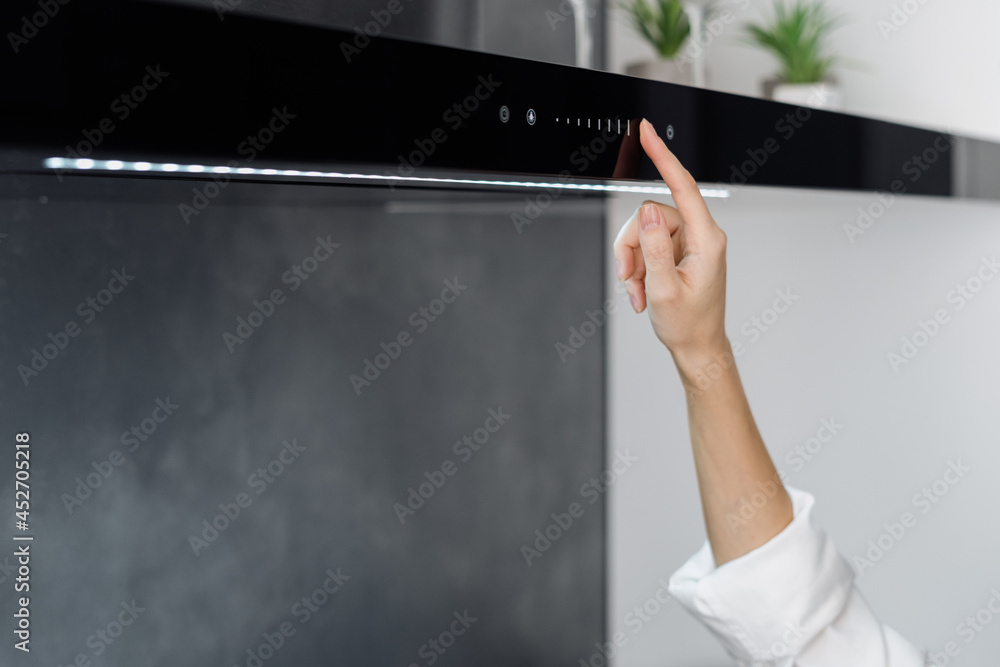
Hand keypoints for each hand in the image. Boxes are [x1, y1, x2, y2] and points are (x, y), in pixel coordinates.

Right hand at [613, 120, 728, 365]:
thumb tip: (648, 211)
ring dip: (633, 263)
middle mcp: (701, 236)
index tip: (647, 131)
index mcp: (707, 240)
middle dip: (632, 247)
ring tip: (638, 292)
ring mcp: (689, 243)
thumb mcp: (663, 289)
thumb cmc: (688, 325)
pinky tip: (642, 292)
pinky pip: (647, 246)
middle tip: (628, 279)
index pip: (683, 186)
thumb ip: (654, 248)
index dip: (663, 156)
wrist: (698, 348)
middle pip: (650, 216)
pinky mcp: (679, 252)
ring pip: (644, 232)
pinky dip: (638, 269)